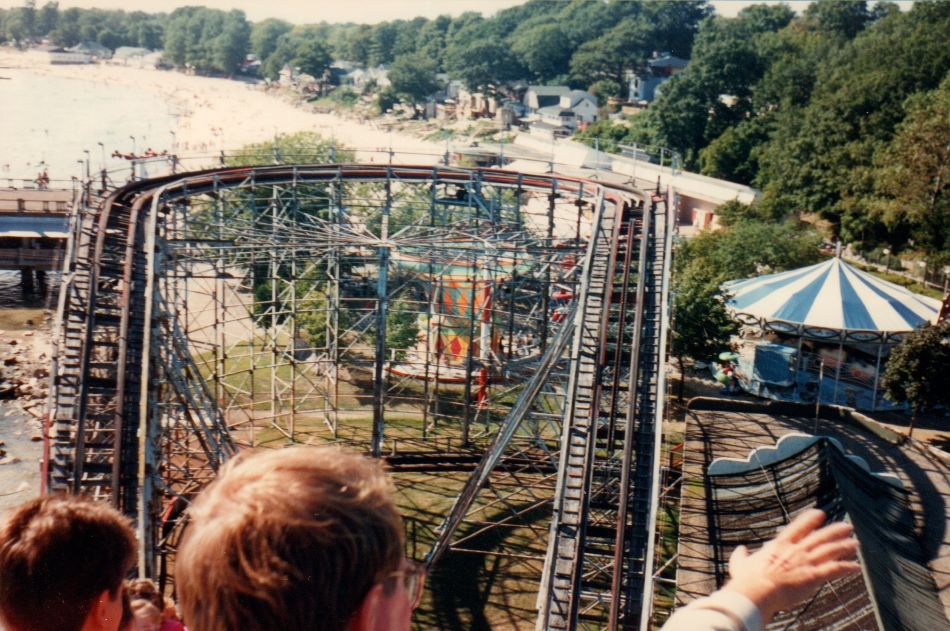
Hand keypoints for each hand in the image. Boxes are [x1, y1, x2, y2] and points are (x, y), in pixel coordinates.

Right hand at [723, 509, 860, 622]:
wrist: (757, 591)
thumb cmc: (747, 579)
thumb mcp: (739, 564)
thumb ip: (741, 555)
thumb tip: (741, 548)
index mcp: (779, 545)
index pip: (798, 527)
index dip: (810, 519)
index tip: (820, 513)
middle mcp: (795, 550)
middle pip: (819, 536)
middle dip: (834, 530)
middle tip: (846, 526)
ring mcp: (805, 562)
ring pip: (830, 550)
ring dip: (844, 546)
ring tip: (855, 543)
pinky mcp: (813, 576)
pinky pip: (834, 570)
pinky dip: (846, 568)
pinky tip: (856, 567)